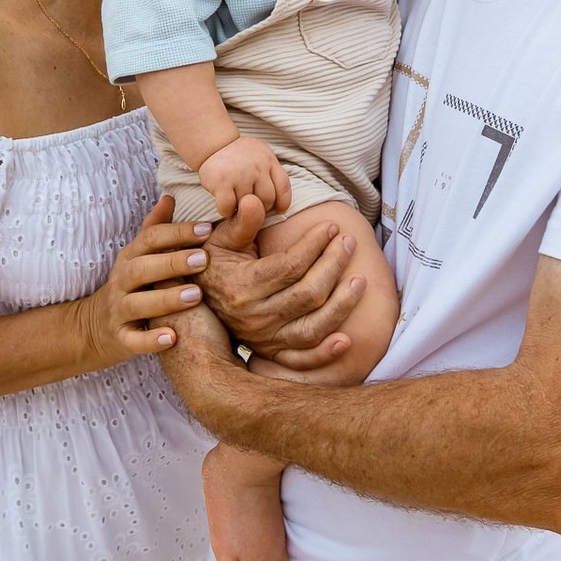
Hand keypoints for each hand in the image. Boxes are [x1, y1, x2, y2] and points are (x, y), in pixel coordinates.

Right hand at [79, 197, 212, 366]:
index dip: (177, 232)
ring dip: (166, 298)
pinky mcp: (120, 339)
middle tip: (204, 259)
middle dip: (172, 262)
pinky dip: (150, 340)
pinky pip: (133, 341)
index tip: (206, 229)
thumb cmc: (131, 286)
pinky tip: (172, 338)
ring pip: (138, 304)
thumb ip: (155, 228)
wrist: (94, 328)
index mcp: (130, 258)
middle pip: (142, 268)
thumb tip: (171, 196)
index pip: (150, 239)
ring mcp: (119, 311)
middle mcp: (122, 281)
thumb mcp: (138, 256)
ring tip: (196, 295)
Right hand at [198, 138, 291, 218]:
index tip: (278, 209)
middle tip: (249, 204)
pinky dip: (226, 211)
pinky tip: (225, 205)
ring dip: (240, 209)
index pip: (284, 187)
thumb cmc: (239, 156)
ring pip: (247, 206)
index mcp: (269, 160)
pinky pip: (229, 207)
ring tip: (235, 201)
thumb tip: (281, 206)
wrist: (213, 144)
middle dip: (259, 207)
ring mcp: (240, 174)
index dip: (282, 202)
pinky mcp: (221, 182)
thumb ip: (271, 175)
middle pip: (267, 200)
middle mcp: (257, 166)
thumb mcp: (261, 157)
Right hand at [201, 196, 367, 369]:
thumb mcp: (221, 239)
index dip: (315, 245)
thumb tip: (254, 200)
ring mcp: (265, 339)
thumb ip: (242, 222)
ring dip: (342, 305)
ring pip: (312, 327)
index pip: (290, 267)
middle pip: (307, 294)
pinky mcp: (273, 353)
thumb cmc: (215, 263)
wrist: (199, 301)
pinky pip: (303, 360)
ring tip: (360, 279)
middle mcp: (254, 317)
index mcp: (242, 286)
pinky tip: (347, 339)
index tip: (331, 227)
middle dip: (334, 265)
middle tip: (348, 242)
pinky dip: (325, 354)